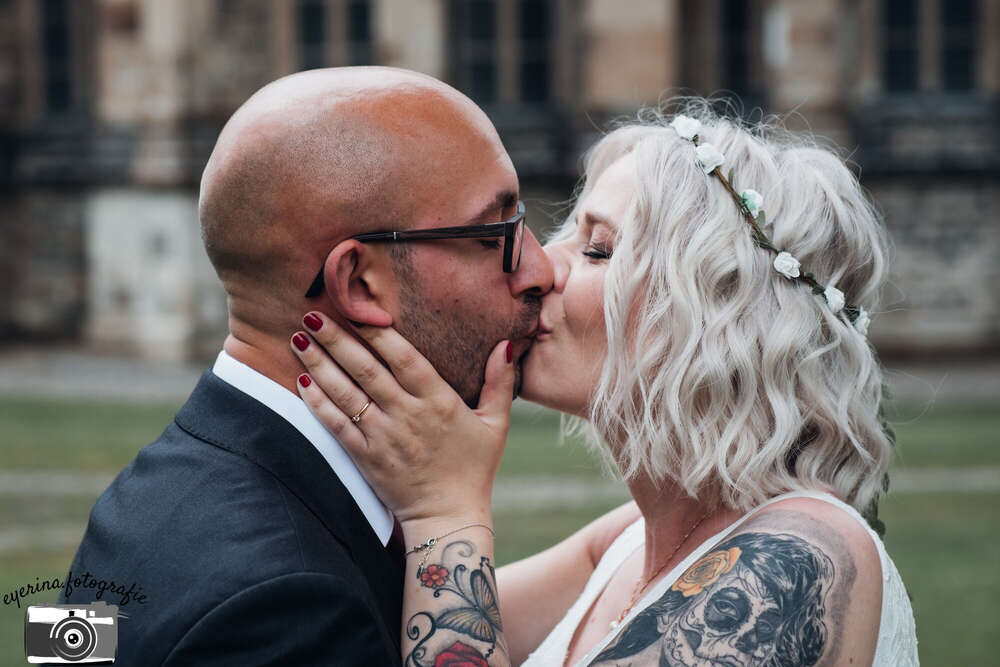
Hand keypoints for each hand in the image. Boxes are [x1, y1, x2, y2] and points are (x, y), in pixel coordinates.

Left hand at [290, 312, 514, 530]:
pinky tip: (302, 381)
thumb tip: (506, 343)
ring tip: (300, 339)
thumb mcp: (496, 424)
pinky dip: (318, 403)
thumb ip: (501, 382)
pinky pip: (336, 425)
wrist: (450, 517)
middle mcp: (408, 415)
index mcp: (439, 401)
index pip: (404, 359)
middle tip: (313, 315)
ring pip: (346, 394)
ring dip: (320, 365)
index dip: (379, 334)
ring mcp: (384, 437)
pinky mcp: (366, 458)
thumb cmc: (474, 467)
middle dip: (338, 340)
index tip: (359, 309)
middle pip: (366, 370)